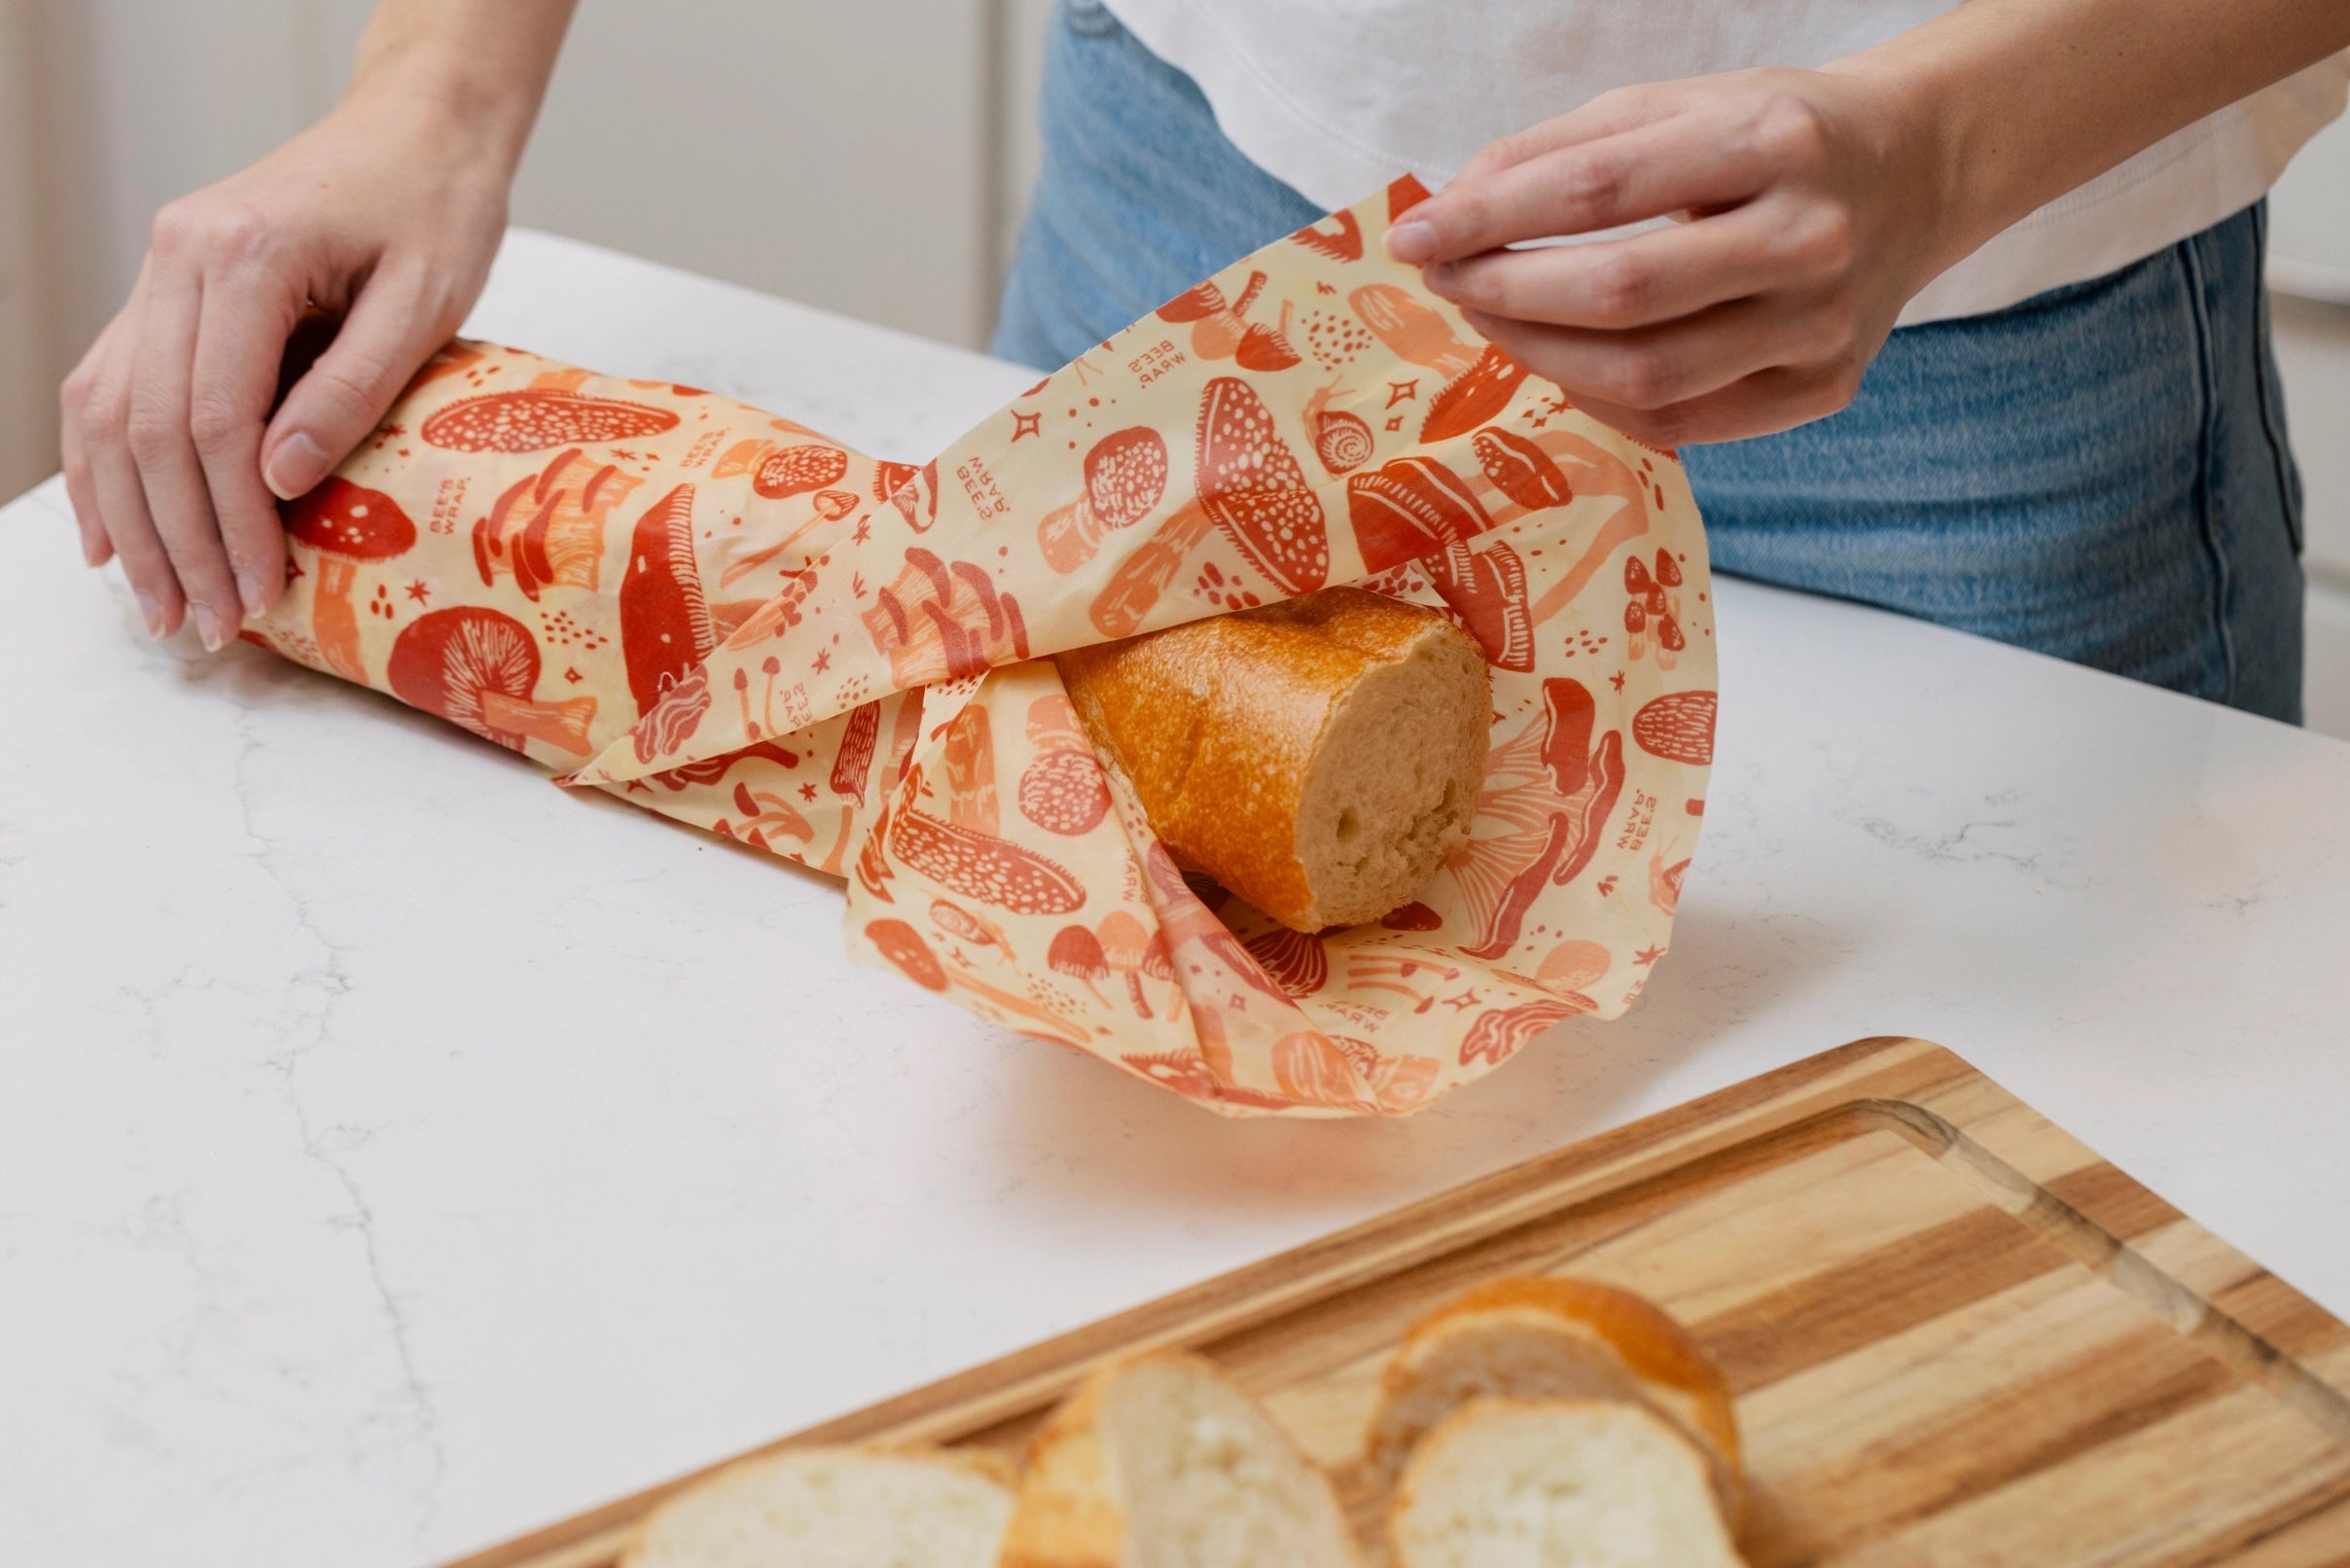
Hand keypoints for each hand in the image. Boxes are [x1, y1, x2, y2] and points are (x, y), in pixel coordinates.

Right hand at [59, 89, 508, 646]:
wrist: (414, 130)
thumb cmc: (435, 210)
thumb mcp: (424, 301)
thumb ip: (352, 387)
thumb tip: (278, 480)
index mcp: (243, 255)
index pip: (210, 419)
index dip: (230, 521)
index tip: (258, 595)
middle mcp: (176, 256)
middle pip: (146, 426)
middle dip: (176, 540)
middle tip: (206, 628)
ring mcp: (159, 267)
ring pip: (105, 409)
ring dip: (127, 517)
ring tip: (159, 607)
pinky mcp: (163, 284)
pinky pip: (107, 382)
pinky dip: (102, 464)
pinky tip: (112, 536)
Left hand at [1386, 68, 1957, 448]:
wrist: (1912, 174)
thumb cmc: (1770, 136)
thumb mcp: (1674, 105)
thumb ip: (1557, 151)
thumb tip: (1450, 213)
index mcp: (1773, 140)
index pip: (1597, 191)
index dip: (1490, 220)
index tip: (1416, 237)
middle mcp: (1811, 237)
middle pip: (1620, 296)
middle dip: (1508, 294)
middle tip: (1451, 282)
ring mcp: (1823, 326)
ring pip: (1645, 377)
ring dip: (1542, 357)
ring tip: (1498, 321)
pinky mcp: (1822, 388)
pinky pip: (1680, 422)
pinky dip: (1600, 399)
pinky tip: (1566, 361)